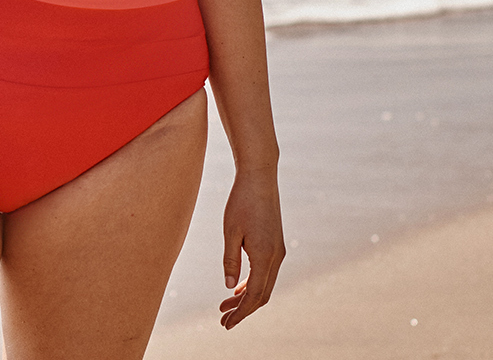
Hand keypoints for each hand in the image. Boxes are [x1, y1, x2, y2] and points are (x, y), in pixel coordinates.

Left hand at [218, 166, 284, 328]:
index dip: (240, 313)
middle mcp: (276, 257)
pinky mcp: (276, 244)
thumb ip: (230, 260)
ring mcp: (278, 250)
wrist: (259, 177)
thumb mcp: (230, 231)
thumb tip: (229, 287)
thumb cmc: (241, 201)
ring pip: (265, 284)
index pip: (254, 295)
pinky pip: (266, 272)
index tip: (226, 324)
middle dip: (243, 309)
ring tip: (226, 305)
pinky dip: (253, 283)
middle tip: (223, 320)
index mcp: (265, 256)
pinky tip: (238, 285)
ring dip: (247, 296)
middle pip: (262, 295)